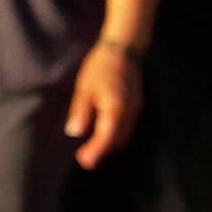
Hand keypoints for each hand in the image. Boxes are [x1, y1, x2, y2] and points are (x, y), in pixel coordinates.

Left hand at [68, 41, 143, 167]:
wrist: (123, 49)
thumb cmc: (100, 67)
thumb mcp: (84, 88)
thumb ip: (81, 111)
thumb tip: (74, 132)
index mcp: (115, 109)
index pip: (106, 138)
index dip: (96, 152)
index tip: (84, 162)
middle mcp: (129, 112)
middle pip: (117, 140)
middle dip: (102, 152)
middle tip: (86, 160)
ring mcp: (136, 109)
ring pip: (125, 135)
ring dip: (111, 145)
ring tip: (94, 151)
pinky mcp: (137, 105)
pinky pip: (128, 127)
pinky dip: (117, 135)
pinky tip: (105, 135)